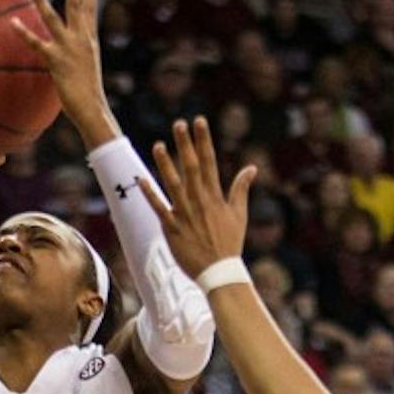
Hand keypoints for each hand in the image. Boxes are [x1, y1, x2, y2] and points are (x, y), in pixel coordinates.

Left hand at [17, 0, 112, 144]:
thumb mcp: (87, 76)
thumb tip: (73, 69)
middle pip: (77, 6)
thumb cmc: (90, 99)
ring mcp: (68, 48)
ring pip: (53, 17)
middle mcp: (81, 40)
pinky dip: (24, 34)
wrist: (93, 109)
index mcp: (90, 43)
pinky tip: (13, 22)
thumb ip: (79, 65)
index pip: (91, 12)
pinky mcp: (55, 60)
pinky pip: (36, 44)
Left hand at [144, 118, 255, 280]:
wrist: (218, 272)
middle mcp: (199, 201)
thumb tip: (252, 168)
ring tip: (158, 145)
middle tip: (178, 123)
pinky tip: (141, 178)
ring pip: (172, 183)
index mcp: (215, 196)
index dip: (203, 140)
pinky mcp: (171, 227)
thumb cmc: (229, 244)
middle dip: (185, 144)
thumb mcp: (239, 215)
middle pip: (190, 167)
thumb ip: (241, 189)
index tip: (199, 121)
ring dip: (165, 164)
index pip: (209, 162)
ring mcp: (184, 214)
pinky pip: (158, 207)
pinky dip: (150, 193)